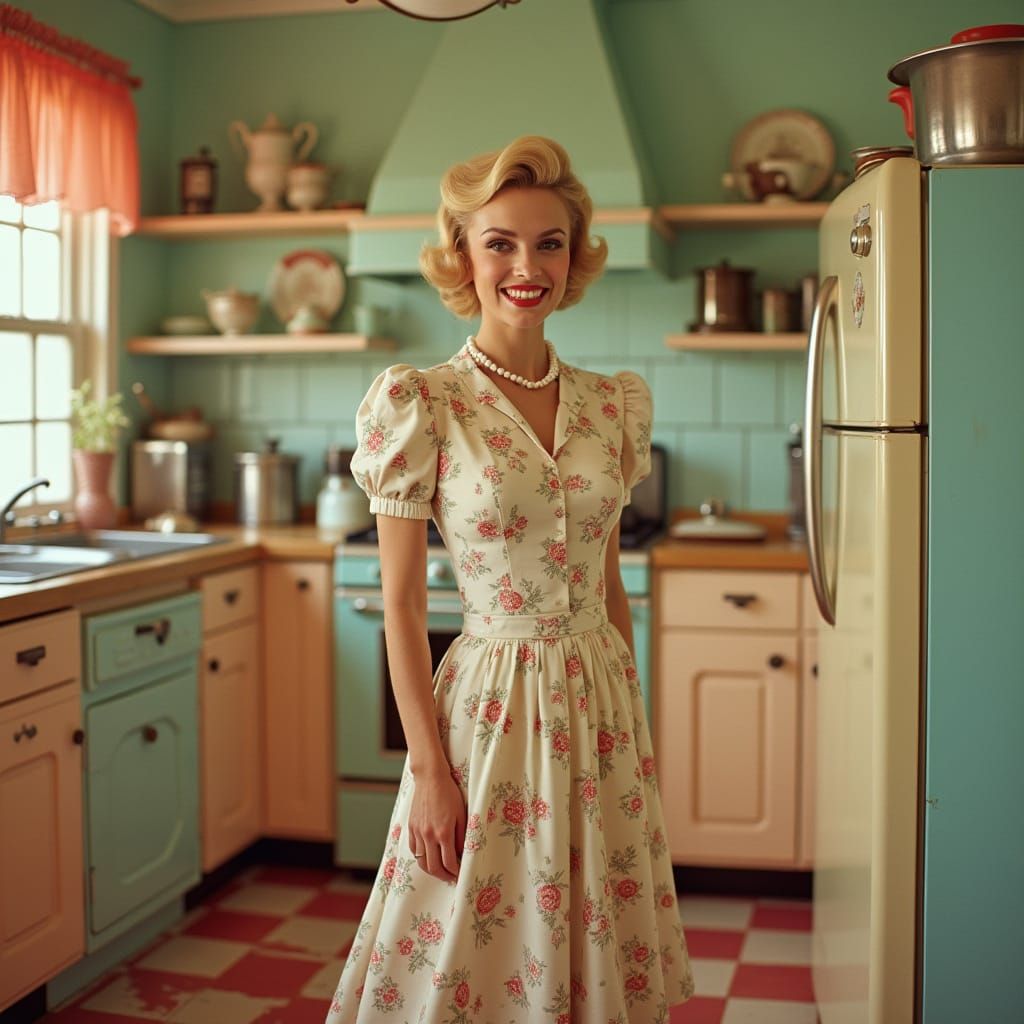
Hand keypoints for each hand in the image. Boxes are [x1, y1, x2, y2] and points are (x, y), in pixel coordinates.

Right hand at [408, 764, 465, 882]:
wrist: (430, 778)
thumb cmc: (449, 793)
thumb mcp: (462, 814)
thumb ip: (462, 836)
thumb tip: (462, 854)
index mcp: (444, 833)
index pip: (449, 862)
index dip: (455, 872)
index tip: (460, 875)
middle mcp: (428, 835)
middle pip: (434, 867)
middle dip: (444, 876)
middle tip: (451, 878)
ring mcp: (418, 832)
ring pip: (421, 861)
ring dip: (431, 870)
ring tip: (440, 871)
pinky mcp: (411, 827)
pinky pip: (413, 850)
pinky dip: (421, 857)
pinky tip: (429, 856)